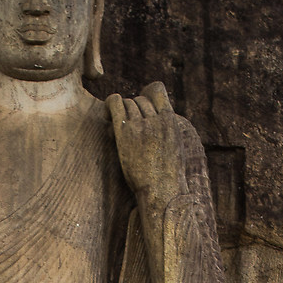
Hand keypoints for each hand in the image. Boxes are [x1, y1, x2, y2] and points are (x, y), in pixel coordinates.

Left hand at [106, 82, 187, 212]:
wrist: (162, 190)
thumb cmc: (167, 175)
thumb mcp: (174, 146)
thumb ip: (165, 130)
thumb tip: (154, 121)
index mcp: (170, 121)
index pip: (157, 91)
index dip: (147, 95)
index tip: (141, 103)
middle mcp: (156, 120)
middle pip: (140, 100)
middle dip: (133, 108)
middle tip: (128, 123)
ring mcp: (140, 126)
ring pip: (128, 104)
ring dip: (122, 111)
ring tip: (117, 122)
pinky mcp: (125, 133)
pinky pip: (115, 105)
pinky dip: (111, 102)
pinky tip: (108, 111)